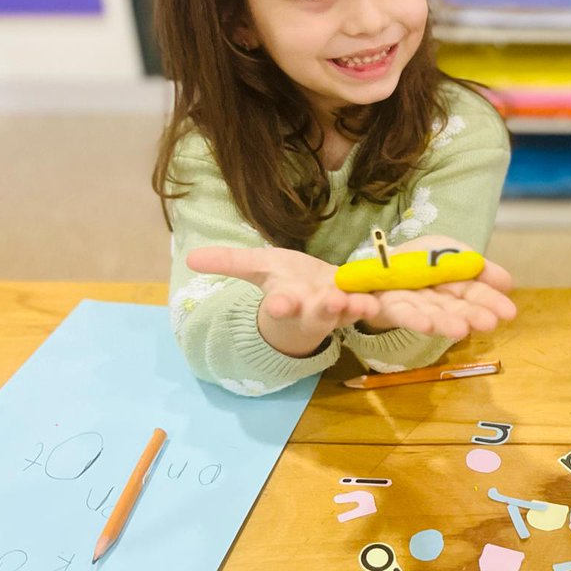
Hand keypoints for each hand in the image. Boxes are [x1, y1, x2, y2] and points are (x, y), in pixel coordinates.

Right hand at [187, 246, 378, 357]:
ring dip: (355, 308)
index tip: (279, 304)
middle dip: (323, 310)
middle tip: (330, 302)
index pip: (280, 305)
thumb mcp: (258, 268)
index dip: (280, 306)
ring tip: (363, 303)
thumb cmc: (286, 281)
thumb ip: (229, 262)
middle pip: (317, 313)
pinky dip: (374, 301)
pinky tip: (382, 295)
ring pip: (347, 312)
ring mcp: (337, 311)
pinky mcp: (357, 303)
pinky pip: (367, 304)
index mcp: (286, 300)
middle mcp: (312, 309)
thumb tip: (189, 257)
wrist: (314, 294)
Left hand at [360, 235, 516, 339]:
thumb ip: (478, 266)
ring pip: (432, 315)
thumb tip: (507, 283)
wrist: (381, 258)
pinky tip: (426, 325)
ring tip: (461, 330)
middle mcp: (438, 301)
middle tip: (489, 324)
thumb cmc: (422, 257)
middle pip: (456, 309)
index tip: (509, 313)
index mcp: (455, 287)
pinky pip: (402, 313)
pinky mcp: (390, 306)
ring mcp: (415, 305)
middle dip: (471, 316)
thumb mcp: (453, 250)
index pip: (477, 295)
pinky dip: (414, 319)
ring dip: (445, 323)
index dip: (491, 303)